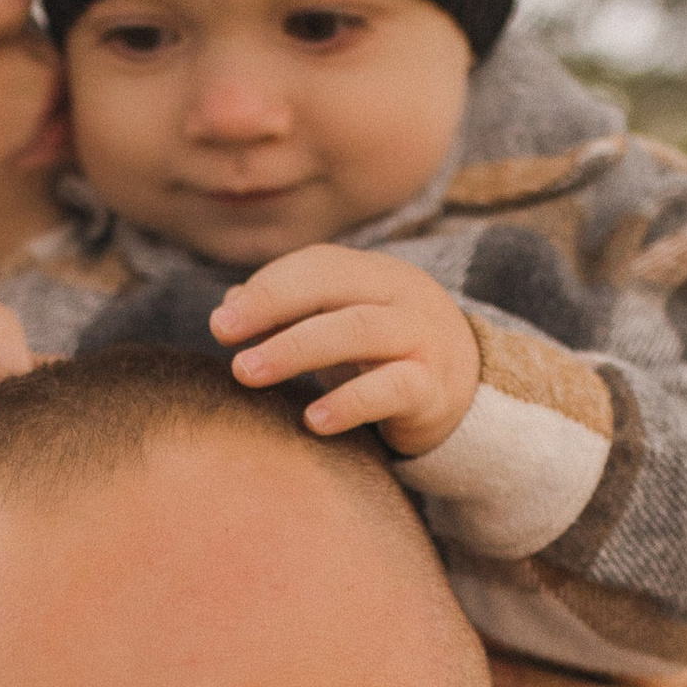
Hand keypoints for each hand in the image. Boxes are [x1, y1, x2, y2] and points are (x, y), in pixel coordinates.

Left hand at [211, 248, 480, 457]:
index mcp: (376, 273)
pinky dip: (349, 403)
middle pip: (335, 289)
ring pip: (359, 331)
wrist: (466, 394)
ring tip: (247, 372)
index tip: (221, 321)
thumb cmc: (383, 356)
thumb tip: (229, 304)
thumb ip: (290, 311)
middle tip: (221, 334)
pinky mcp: (434, 390)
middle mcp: (403, 296)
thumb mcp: (339, 325)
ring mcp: (423, 339)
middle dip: (273, 307)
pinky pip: (392, 389)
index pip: (319, 264)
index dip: (267, 287)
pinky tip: (312, 421)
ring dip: (296, 349)